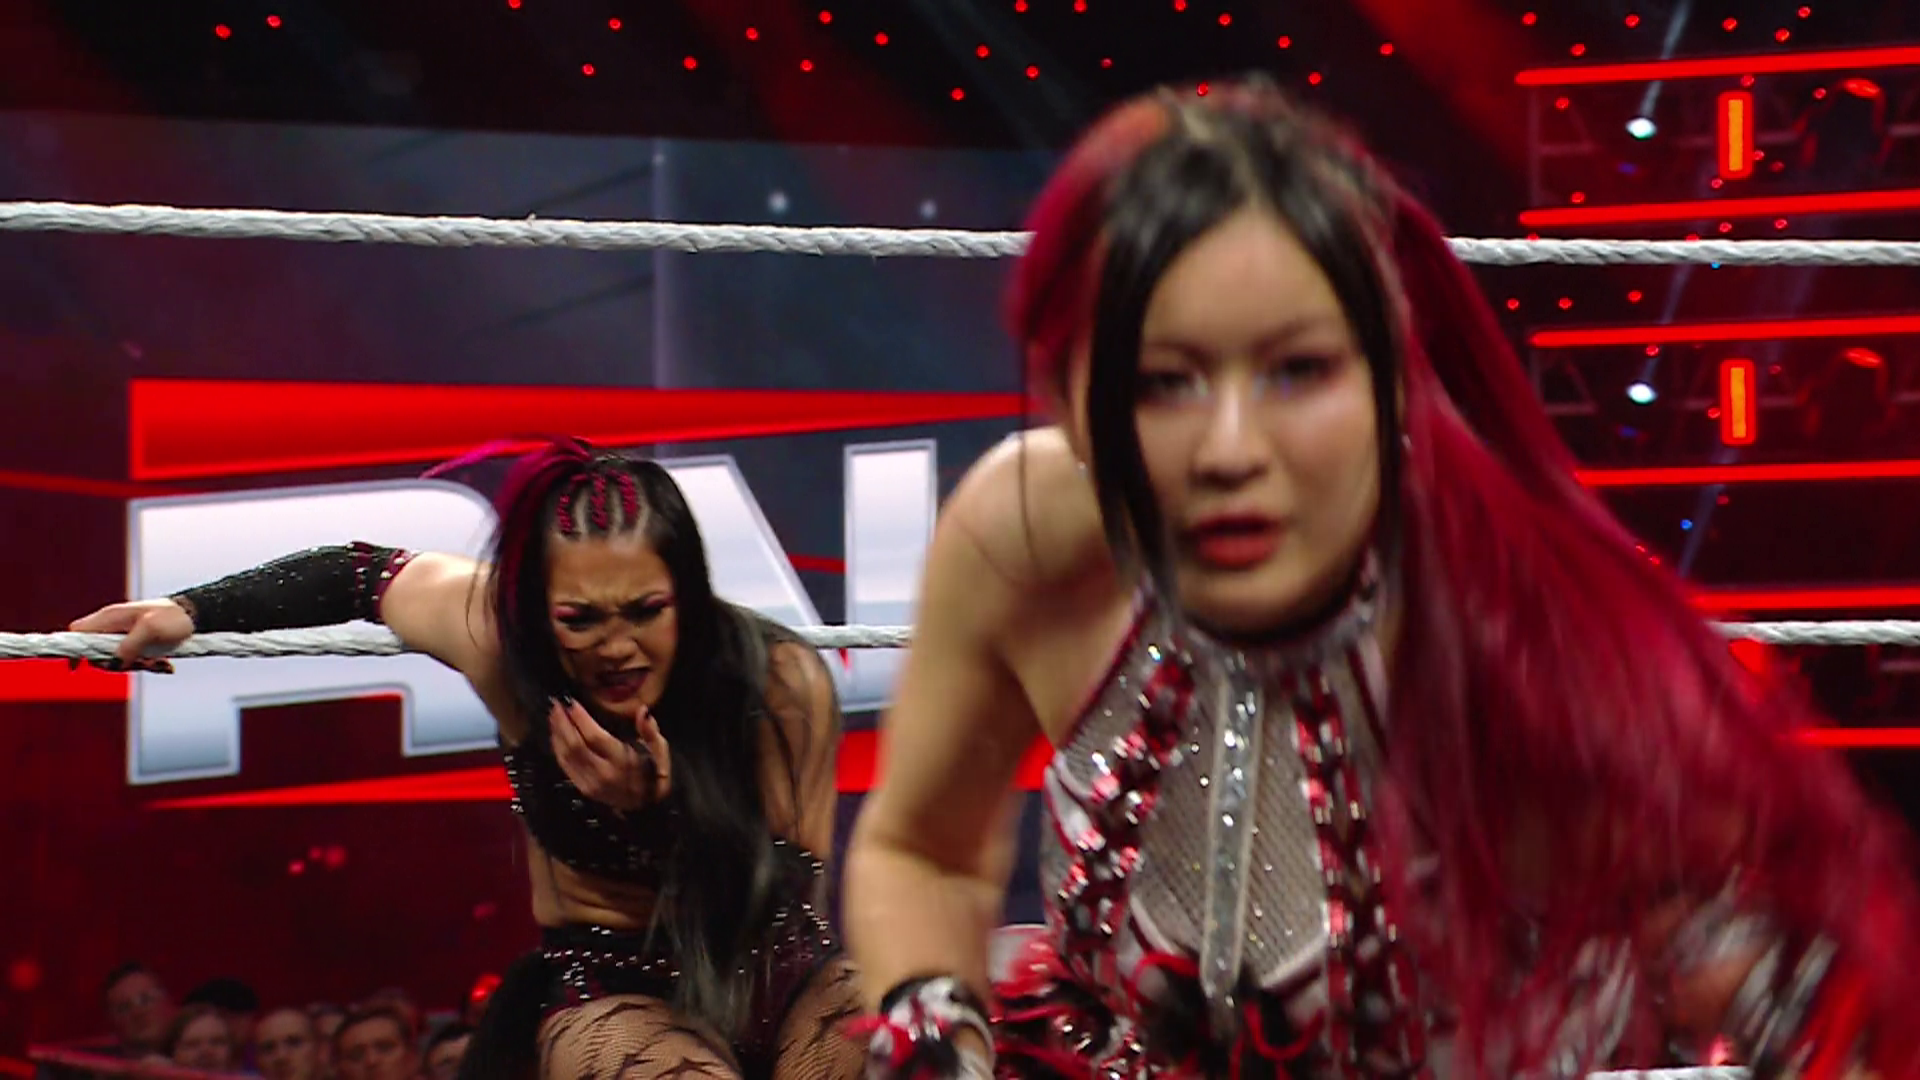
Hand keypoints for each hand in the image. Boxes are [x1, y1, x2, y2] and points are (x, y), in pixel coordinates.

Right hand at [66, 598, 193, 672]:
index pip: (78, 632)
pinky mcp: (139, 644)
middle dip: (117, 664)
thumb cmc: (174, 618)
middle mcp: (114, 626)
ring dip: (137, 666)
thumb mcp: (151, 630)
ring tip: (160, 663)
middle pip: (98, 653)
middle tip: (142, 663)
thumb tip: (113, 662)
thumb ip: (129, 645)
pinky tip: (165, 665)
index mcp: (111, 618)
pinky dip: (149, 665)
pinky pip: (135, 660)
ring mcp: (126, 636)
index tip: (80, 667)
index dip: (75, 649)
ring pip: (118, 660)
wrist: (197, 616)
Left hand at [549, 697, 670, 811]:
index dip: (581, 719)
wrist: (646, 808)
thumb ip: (651, 732)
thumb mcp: (660, 752)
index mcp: (622, 762)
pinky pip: (565, 767)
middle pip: (575, 745)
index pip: (596, 737)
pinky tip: (555, 735)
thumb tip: (642, 710)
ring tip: (553, 715)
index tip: (572, 702)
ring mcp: (590, 783)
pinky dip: (557, 749)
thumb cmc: (654, 775)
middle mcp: (603, 773)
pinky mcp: (583, 789)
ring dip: (557, 734)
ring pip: (566, 756)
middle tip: (556, 704)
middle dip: (563, 723)